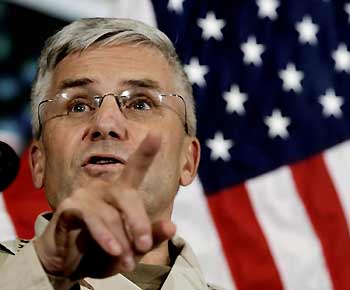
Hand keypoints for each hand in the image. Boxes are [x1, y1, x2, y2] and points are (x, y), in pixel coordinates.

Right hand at [33, 133, 175, 278]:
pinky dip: (104, 236)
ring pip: (110, 213)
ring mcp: (85, 195)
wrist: (68, 265)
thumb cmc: (102, 250)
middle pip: (127, 196)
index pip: (135, 168)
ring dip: (120, 240)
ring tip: (127, 263)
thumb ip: (150, 237)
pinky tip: (112, 250)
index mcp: (121, 192)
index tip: (157, 135)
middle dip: (138, 222)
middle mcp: (104, 187)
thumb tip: (172, 226)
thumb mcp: (131, 248)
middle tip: (144, 245)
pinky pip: (91, 218)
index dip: (145, 151)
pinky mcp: (69, 207)